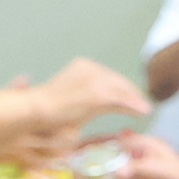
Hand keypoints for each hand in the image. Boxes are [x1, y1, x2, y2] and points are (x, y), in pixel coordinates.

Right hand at [33, 56, 148, 133]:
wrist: (34, 110)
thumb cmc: (42, 112)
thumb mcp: (67, 100)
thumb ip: (81, 100)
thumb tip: (92, 110)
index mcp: (82, 66)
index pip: (108, 76)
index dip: (122, 88)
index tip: (131, 97)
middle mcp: (90, 67)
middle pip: (118, 81)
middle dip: (131, 93)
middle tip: (143, 104)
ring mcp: (94, 80)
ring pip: (122, 90)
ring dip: (135, 100)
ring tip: (144, 109)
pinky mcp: (98, 94)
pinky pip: (121, 100)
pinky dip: (133, 106)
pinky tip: (142, 112)